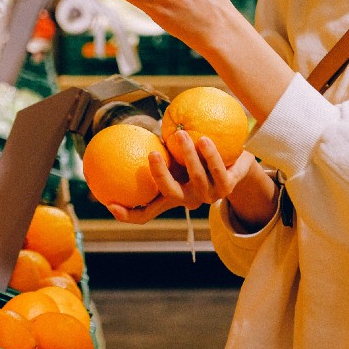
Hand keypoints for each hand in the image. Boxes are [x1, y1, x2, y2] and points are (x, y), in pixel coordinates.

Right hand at [106, 130, 256, 224]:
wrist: (239, 162)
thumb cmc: (200, 156)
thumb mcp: (176, 157)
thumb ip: (158, 152)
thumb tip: (126, 135)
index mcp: (173, 196)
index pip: (146, 213)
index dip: (127, 214)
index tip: (110, 203)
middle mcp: (189, 199)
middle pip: (170, 192)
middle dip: (160, 175)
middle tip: (152, 153)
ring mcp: (210, 196)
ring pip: (196, 179)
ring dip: (188, 156)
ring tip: (180, 134)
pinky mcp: (229, 187)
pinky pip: (218, 170)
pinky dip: (210, 155)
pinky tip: (204, 138)